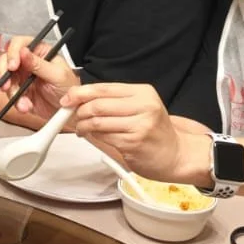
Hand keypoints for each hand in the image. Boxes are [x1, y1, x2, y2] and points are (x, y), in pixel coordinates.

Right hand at [1, 37, 80, 123]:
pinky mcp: (19, 90)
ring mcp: (22, 76)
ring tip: (23, 103)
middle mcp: (28, 62)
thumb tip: (23, 51)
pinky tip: (26, 106)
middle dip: (4, 73)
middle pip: (7, 59)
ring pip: (5, 78)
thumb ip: (39, 64)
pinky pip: (10, 93)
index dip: (13, 52)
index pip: (20, 44)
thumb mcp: (57, 75)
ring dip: (11, 91)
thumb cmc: (69, 89)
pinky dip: (15, 101)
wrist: (70, 111)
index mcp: (40, 52)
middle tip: (7, 85)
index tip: (12, 66)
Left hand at [60, 82, 206, 182]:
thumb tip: (79, 98)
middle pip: (98, 105)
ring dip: (84, 126)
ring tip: (83, 129)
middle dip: (80, 112)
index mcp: (143, 92)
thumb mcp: (139, 107)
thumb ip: (113, 100)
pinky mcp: (134, 143)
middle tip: (75, 118)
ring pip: (98, 122)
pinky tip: (94, 137)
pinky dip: (93, 137)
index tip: (67, 99)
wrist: (176, 154)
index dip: (80, 93)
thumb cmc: (153, 130)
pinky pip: (104, 138)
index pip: (103, 88)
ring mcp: (140, 125)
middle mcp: (144, 106)